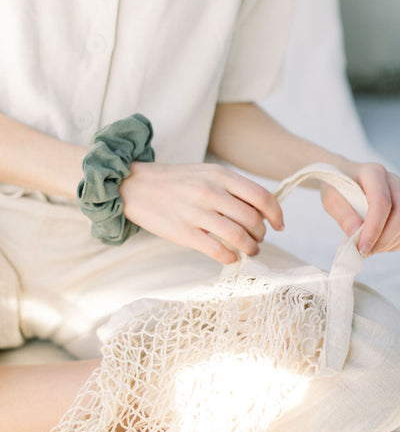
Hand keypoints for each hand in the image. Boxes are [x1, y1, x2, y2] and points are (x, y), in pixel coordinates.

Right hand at [119, 162, 283, 263]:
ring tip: (249, 251)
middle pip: (252, 220)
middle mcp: (211, 192)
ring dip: (250, 249)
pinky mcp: (183, 233)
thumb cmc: (175, 181)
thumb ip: (232, 187)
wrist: (135, 186)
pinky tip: (231, 258)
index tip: (279, 226)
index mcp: (220, 175)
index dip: (276, 214)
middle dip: (261, 235)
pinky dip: (231, 257)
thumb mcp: (206, 173)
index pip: (261, 197)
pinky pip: (217, 250)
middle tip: (258, 240)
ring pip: (238, 237)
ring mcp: (196, 213)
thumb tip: (259, 211)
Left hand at [321, 162, 399, 255]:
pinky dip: (394, 241)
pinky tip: (379, 244)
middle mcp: (392, 181)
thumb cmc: (337, 186)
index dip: (373, 229)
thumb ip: (344, 215)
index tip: (362, 247)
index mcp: (373, 174)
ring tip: (369, 248)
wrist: (344, 177)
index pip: (381, 203)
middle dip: (384, 239)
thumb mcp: (331, 198)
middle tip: (365, 252)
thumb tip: (356, 236)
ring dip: (390, 242)